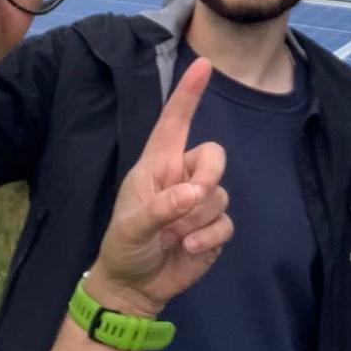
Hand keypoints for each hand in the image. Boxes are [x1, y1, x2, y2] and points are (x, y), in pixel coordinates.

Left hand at [86, 59, 232, 317]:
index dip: (189, 93)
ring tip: (173, 237)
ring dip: (197, 219)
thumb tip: (194, 194)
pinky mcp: (213, 228)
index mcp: (157, 165)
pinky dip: (208, 237)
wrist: (135, 287)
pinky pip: (226, 222)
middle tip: (190, 200)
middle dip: (208, 176)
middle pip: (213, 156)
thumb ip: (160, 208)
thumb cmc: (125, 246)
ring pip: (220, 194)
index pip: (175, 122)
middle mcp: (182, 177)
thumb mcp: (131, 227)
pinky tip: (188, 248)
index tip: (203, 64)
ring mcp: (200, 203)